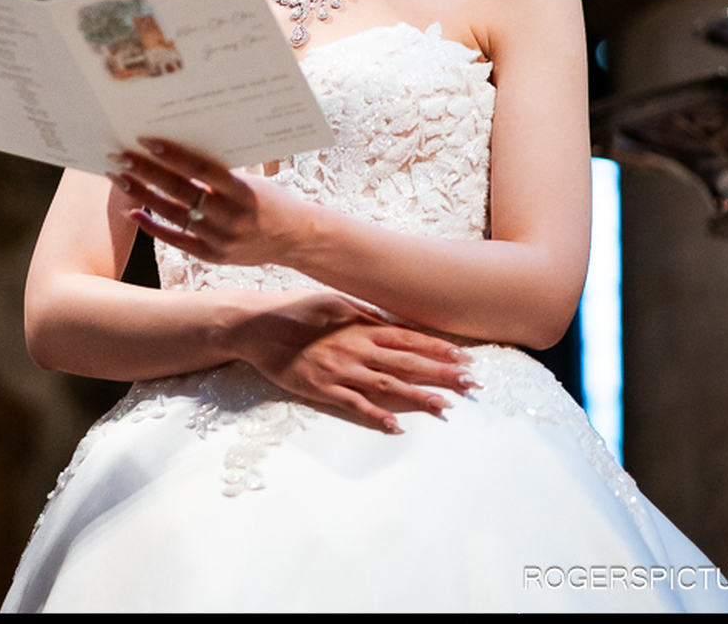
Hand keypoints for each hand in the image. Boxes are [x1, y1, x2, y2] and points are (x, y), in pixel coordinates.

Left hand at [113, 137, 296, 265]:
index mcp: (244, 191)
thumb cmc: (271, 200)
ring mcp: (222, 239)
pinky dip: (153, 226)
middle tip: (119, 157)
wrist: (297, 239)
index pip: (202, 169)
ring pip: (174, 215)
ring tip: (120, 177)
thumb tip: (177, 151)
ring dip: (143, 195)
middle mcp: (232, 217)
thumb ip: (219, 172)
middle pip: (181, 192)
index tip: (146, 140)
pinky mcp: (215, 257)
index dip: (173, 155)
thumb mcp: (253, 180)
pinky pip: (177, 241)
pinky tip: (132, 212)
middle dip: (147, 172)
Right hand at [234, 292, 475, 432]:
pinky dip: (376, 415)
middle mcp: (356, 348)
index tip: (464, 358)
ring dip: (419, 396)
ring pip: (388, 385)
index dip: (438, 349)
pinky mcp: (322, 388)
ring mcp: (340, 370)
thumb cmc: (294, 309)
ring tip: (445, 407)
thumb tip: (393, 321)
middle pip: (407, 363)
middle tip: (471, 384)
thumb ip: (364, 313)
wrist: (256, 327)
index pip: (409, 338)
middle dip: (442, 374)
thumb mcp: (333, 301)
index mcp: (360, 325)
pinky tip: (396, 426)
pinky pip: (354, 404)